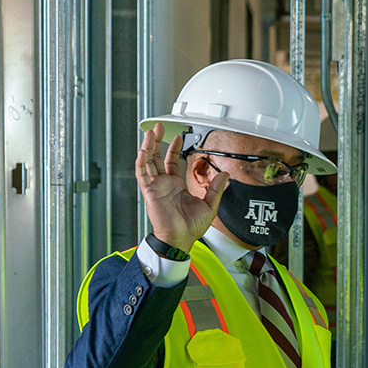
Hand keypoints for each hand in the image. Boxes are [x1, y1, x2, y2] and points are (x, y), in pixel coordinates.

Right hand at [135, 123, 228, 251]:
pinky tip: (143, 149)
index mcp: (177, 186)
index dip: (174, 149)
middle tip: (158, 128)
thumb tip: (225, 175)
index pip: (172, 162)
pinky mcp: (150, 192)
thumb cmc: (191, 228)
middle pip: (157, 158)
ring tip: (150, 132)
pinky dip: (141, 161)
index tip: (177, 137)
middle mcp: (164, 185)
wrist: (180, 239)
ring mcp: (156, 187)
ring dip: (148, 147)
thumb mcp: (210, 205)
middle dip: (157, 142)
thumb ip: (216, 188)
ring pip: (148, 162)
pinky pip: (142, 174)